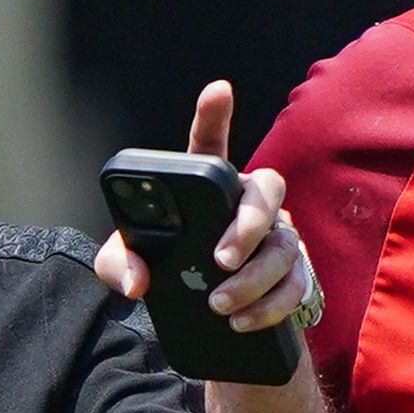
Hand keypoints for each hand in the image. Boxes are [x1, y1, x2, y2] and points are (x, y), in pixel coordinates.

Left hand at [93, 80, 314, 333]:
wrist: (208, 321)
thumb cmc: (169, 277)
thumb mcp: (132, 269)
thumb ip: (119, 264)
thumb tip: (135, 281)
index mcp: (208, 191)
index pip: (211, 146)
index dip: (215, 116)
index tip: (218, 91)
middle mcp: (248, 205)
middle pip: (267, 191)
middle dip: (247, 225)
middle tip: (220, 260)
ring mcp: (277, 238)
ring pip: (283, 245)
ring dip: (254, 279)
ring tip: (220, 304)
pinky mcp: (293, 275)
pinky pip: (295, 284)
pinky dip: (269, 306)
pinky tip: (242, 320)